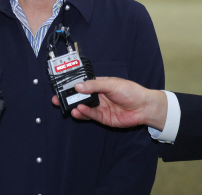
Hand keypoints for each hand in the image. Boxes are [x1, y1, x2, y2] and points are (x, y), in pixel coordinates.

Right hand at [51, 77, 167, 129]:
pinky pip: (91, 116)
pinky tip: (79, 110)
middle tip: (57, 99)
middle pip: (80, 97)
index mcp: (99, 85)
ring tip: (69, 107)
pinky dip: (85, 113)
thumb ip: (94, 86)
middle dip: (68, 98)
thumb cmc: (130, 91)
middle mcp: (98, 96)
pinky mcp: (103, 118)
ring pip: (84, 107)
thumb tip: (77, 86)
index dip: (71, 86)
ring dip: (75, 107)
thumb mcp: (111, 84)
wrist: (145, 107)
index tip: (60, 87)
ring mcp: (100, 107)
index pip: (82, 84)